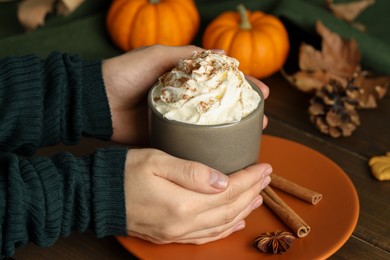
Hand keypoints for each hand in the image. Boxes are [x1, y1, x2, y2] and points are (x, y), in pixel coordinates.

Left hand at [102, 45, 269, 144]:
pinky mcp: (165, 138)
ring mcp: (177, 121)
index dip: (243, 87)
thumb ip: (186, 55)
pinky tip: (222, 154)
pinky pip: (189, 144)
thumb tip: (222, 54)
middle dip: (243, 113)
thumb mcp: (157, 55)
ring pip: (209, 128)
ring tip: (250, 138)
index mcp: (185, 80)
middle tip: (261, 121)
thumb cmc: (126, 73)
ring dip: (230, 134)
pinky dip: (206, 149)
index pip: (221, 82)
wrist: (96, 100)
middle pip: (220, 107)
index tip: (263, 94)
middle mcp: (184, 101)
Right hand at [123, 149, 271, 243]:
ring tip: (258, 197)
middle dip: (252, 192)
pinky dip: (224, 229)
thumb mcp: (157, 161)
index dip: (250, 178)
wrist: (96, 196)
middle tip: (267, 177)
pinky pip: (205, 236)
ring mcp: (176, 233)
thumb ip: (191, 172)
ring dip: (243, 210)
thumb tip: (223, 180)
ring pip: (221, 224)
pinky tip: (234, 222)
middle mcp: (183, 224)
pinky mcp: (169, 235)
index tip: (265, 166)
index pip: (229, 191)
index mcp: (182, 204)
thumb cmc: (123, 172)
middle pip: (229, 209)